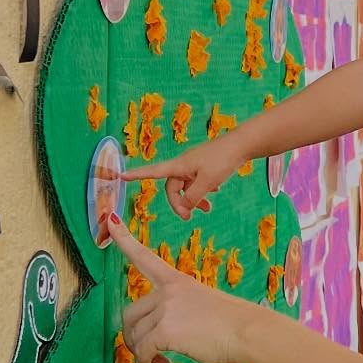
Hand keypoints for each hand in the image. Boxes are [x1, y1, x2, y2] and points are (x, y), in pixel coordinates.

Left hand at [107, 218, 250, 362]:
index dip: (125, 240)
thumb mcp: (205, 307)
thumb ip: (181, 314)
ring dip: (142, 355)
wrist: (249, 332)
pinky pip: (142, 351)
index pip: (145, 257)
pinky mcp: (164, 330)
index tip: (112, 221)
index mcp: (178, 281)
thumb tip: (163, 340)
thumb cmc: (235, 325)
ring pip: (135, 336)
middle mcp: (167, 291)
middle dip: (133, 337)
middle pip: (131, 314)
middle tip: (147, 354)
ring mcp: (165, 309)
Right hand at [128, 133, 244, 220]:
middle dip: (179, 203)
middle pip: (172, 187)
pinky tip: (216, 191)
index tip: (120, 176)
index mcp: (179, 165)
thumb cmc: (223, 160)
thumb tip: (184, 208)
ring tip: (208, 209)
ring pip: (187, 186)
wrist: (242, 144)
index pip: (152, 172)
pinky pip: (198, 180)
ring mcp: (195, 164)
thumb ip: (193, 197)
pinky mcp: (206, 164)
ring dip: (194, 199)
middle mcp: (184, 164)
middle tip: (189, 218)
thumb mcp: (207, 182)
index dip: (136, 175)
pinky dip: (204, 189)